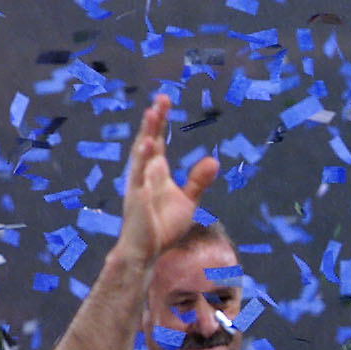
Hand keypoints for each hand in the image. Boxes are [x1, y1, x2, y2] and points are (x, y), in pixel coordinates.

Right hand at [117, 95, 219, 265]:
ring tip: (152, 113)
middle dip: (154, 120)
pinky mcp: (136, 198)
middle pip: (148, 141)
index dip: (160, 122)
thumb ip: (198, 181)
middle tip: (161, 98)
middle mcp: (144, 174)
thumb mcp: (188, 200)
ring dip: (146, 133)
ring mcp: (138, 184)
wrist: (147, 251)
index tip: (164, 101)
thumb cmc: (163, 226)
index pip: (157, 142)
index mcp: (155, 172)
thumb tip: (213, 160)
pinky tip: (147, 146)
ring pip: (141, 154)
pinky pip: (138, 176)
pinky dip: (142, 160)